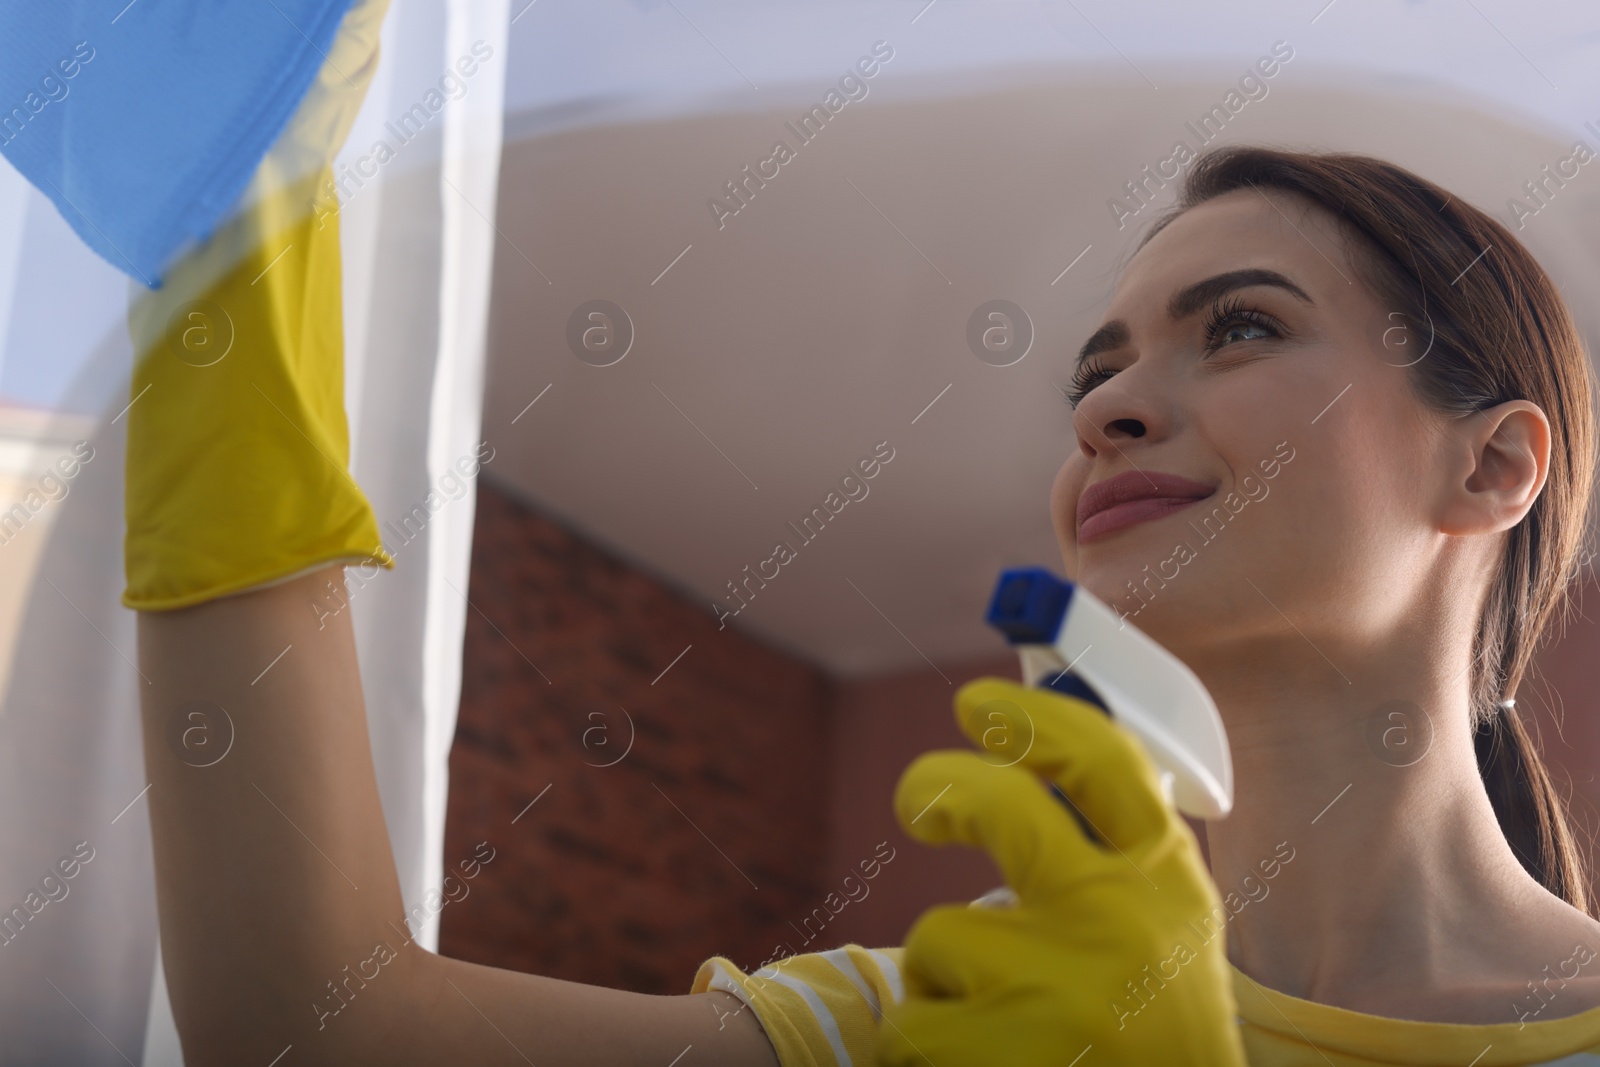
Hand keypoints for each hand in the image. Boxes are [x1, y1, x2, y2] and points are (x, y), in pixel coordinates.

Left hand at [877, 677, 1245, 1066]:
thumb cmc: (1157, 1035)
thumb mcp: (1166, 936)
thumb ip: (1114, 859)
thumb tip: (1025, 768)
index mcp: (1167, 884)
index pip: (1103, 761)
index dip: (1032, 719)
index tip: (979, 705)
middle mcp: (1119, 921)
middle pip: (999, 806)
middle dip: (939, 787)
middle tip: (918, 800)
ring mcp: (1056, 986)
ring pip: (939, 937)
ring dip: (947, 978)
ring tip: (1002, 1026)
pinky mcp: (992, 1049)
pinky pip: (912, 1018)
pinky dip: (928, 1042)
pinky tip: (982, 1064)